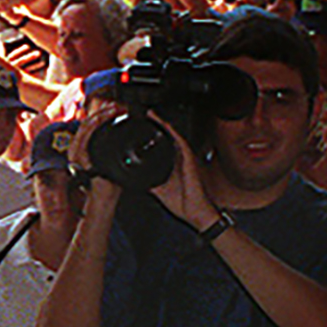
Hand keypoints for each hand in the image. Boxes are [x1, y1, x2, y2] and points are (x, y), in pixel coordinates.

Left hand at [141, 112, 214, 227]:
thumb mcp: (158, 190)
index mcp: (171, 165)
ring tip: (150, 114)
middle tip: (143, 114)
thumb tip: (132, 178)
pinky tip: (163, 123)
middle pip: (166, 138)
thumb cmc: (181, 203)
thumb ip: (147, 181)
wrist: (195, 212)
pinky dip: (172, 131)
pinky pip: (180, 141)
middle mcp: (178, 159)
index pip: (160, 146)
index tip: (139, 127)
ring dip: (162, 124)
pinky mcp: (189, 159)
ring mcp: (184, 157)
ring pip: (172, 136)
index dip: (151, 136)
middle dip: (156, 126)